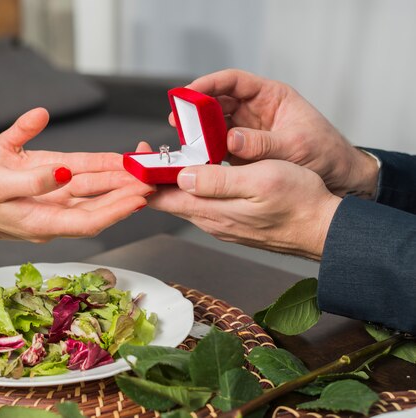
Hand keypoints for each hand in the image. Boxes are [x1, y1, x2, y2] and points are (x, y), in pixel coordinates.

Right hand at [0, 162, 146, 242]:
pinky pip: (83, 189)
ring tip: (144, 174)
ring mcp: (54, 209)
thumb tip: (64, 170)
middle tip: (153, 181)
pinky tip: (119, 169)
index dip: (116, 210)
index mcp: (42, 221)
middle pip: (98, 210)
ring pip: (93, 199)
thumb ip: (31, 178)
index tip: (138, 196)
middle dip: (126, 197)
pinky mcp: (52, 196)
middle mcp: (54, 219)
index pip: (88, 221)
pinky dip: (102, 179)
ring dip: (118, 187)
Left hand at [148, 160, 341, 259]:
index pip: (161, 198)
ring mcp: (221, 223)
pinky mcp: (233, 222)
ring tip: (172, 158)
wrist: (323, 229)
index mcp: (211, 210)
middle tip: (151, 152)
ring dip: (175, 181)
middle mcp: (211, 220)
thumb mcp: (259, 181)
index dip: (144, 179)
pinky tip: (201, 174)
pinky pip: (204, 204)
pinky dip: (194, 188)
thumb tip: (182, 177)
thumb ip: (218, 181)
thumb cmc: (298, 202)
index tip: (136, 158)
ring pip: (186, 201)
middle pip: (170, 200)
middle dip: (156, 177)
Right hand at [176, 69, 378, 197]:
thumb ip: (263, 143)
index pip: (234, 82)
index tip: (189, 92)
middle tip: (179, 119)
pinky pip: (218, 147)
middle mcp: (256, 111)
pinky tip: (198, 159)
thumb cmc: (326, 153)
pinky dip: (206, 152)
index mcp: (271, 97)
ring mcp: (247, 133)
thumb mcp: (296, 145)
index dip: (209, 83)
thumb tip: (232, 139)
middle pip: (218, 102)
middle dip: (196, 109)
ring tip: (185, 141)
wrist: (339, 178)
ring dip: (198, 132)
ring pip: (214, 125)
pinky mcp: (243, 154)